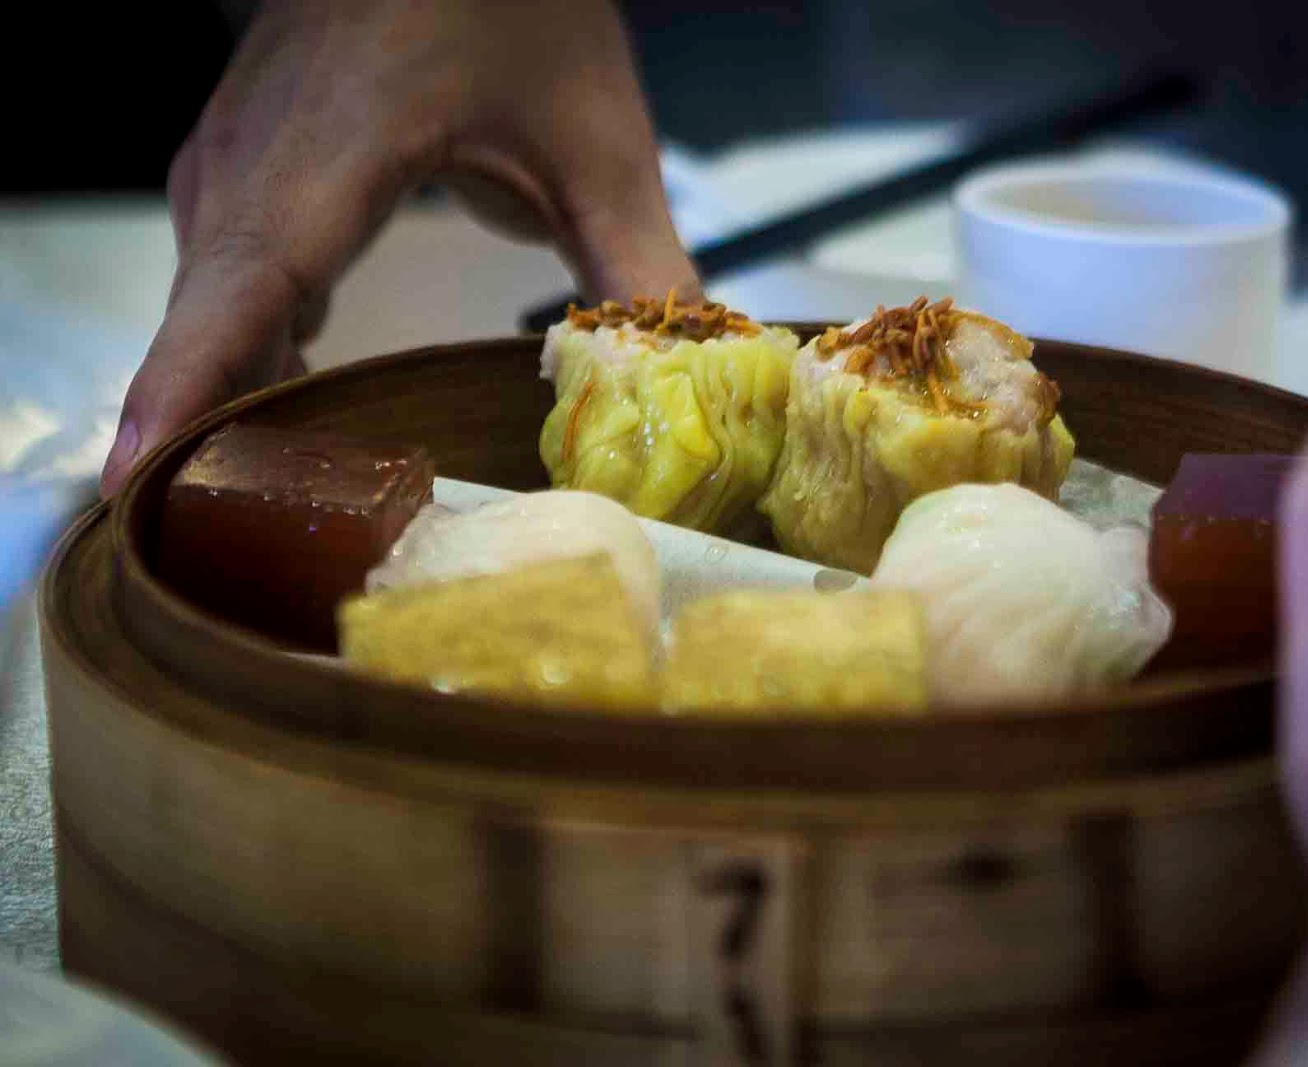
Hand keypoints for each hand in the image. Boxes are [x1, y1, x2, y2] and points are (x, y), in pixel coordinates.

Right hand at [100, 0, 697, 495]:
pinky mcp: (242, 164)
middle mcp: (254, 158)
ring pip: (207, 301)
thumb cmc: (511, 2)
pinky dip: (239, 345)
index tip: (140, 478)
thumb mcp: (596, 140)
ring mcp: (233, 157)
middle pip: (207, 317)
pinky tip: (284, 401)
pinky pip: (221, 276)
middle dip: (199, 429)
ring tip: (249, 499)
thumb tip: (692, 377)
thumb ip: (640, 263)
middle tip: (222, 542)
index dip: (187, 386)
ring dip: (218, 394)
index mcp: (333, 150)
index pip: (243, 285)